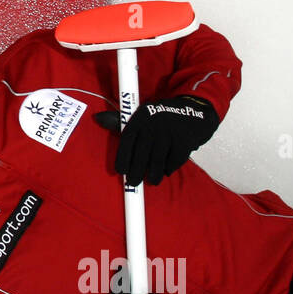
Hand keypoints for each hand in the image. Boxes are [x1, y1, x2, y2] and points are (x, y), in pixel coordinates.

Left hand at [95, 96, 218, 185]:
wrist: (194, 111)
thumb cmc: (162, 117)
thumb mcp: (143, 115)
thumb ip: (121, 121)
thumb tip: (97, 119)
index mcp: (142, 115)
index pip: (127, 138)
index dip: (122, 156)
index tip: (120, 171)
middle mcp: (155, 122)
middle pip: (142, 152)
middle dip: (136, 170)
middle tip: (132, 182)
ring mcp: (171, 131)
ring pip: (157, 159)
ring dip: (153, 174)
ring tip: (151, 181)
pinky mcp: (185, 140)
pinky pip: (174, 160)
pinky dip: (169, 168)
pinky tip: (166, 171)